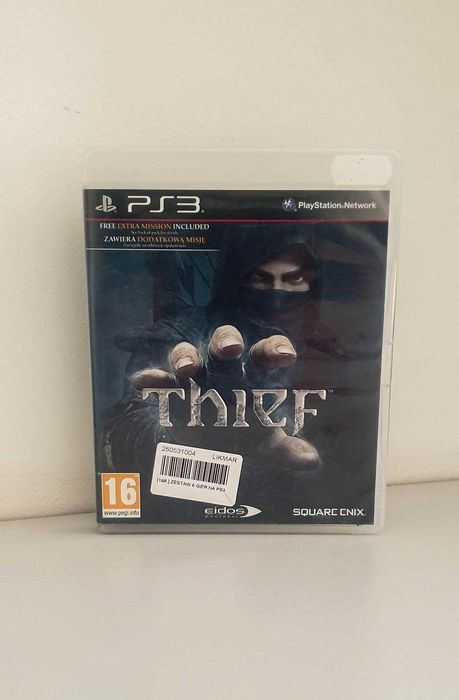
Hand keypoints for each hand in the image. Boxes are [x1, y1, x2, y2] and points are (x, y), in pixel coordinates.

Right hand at [131, 325, 319, 470]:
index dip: (275, 349)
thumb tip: (311, 462)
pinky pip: (160, 379)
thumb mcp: (265, 444)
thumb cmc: (244, 432)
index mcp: (254, 373)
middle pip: (225, 343)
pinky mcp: (170, 389)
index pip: (266, 352)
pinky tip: (143, 381)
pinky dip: (152, 379)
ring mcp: (195, 375)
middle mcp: (224, 366)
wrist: (209, 444)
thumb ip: (287, 450)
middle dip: (227, 342)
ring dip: (185, 357)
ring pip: (188, 354)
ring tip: (186, 369)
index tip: (284, 357)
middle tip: (230, 350)